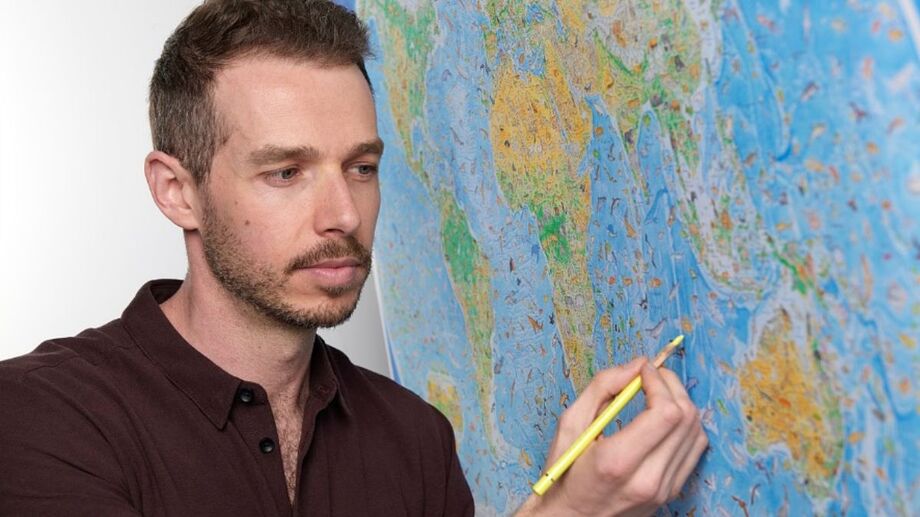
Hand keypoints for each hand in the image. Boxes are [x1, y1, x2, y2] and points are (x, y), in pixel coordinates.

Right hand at [516, 358, 707, 515]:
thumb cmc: (565, 471)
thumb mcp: (571, 424)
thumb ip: (602, 388)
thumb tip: (637, 365)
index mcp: (618, 461)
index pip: (665, 413)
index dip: (659, 382)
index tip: (644, 370)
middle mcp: (647, 479)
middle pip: (685, 419)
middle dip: (672, 386)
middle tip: (653, 375)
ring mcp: (664, 489)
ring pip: (696, 432)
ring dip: (681, 403)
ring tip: (658, 393)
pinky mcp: (672, 492)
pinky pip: (695, 450)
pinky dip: (686, 425)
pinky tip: (665, 418)